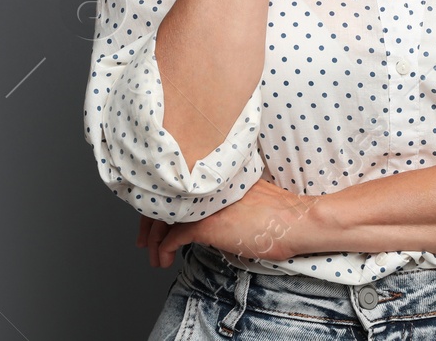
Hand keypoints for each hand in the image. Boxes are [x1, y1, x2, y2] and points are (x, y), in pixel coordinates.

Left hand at [135, 178, 320, 268]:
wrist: (293, 221)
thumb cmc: (279, 213)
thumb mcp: (246, 197)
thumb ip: (224, 198)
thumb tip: (211, 211)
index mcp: (216, 177)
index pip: (178, 186)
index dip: (163, 203)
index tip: (156, 219)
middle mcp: (205, 187)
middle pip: (165, 199)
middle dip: (149, 223)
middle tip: (142, 240)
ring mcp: (204, 204)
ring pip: (164, 219)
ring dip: (154, 241)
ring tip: (153, 257)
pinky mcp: (205, 224)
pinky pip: (172, 238)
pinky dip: (163, 250)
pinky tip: (164, 259)